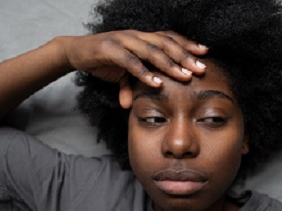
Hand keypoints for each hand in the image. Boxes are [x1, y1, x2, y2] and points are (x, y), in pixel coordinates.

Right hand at [61, 30, 207, 107]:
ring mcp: (123, 40)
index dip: (187, 44)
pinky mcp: (109, 49)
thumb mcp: (122, 74)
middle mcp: (136, 36)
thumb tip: (132, 105)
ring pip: (151, 51)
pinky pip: (130, 62)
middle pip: (165, 43)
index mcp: (142, 38)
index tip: (205, 54)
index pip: (169, 38)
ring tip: (185, 76)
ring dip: (170, 64)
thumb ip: (131, 86)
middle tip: (201, 69)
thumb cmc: (103, 61)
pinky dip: (144, 73)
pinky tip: (156, 83)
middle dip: (185, 56)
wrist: (76, 51)